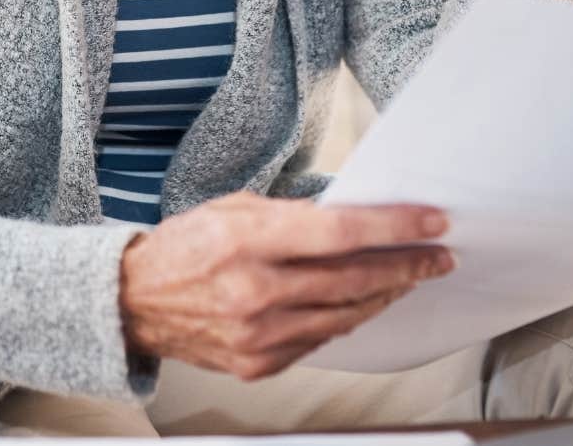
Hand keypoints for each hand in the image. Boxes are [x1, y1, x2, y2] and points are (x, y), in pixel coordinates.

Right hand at [118, 189, 454, 379]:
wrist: (134, 301)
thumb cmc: (186, 245)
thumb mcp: (235, 207)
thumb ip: (293, 214)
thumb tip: (352, 215)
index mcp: (247, 240)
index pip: (340, 233)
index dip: (394, 228)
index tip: (432, 222)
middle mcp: (255, 291)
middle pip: (353, 279)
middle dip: (406, 265)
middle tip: (439, 254)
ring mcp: (258, 335)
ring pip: (345, 314)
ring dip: (386, 293)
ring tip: (410, 275)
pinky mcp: (258, 364)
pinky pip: (321, 340)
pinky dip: (349, 317)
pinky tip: (365, 300)